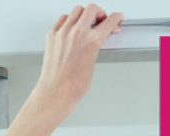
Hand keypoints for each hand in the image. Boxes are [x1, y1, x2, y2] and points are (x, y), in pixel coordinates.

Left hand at [31, 4, 123, 120]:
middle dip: (100, 13)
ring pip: (77, 10)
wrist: (56, 92)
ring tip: (86, 23)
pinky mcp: (52, 35)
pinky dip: (69, 20)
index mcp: (92, 41)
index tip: (117, 17)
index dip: (116, 18)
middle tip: (101, 20)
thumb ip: (96, 46)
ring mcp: (63, 32)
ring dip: (84, 14)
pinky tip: (72, 27)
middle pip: (92, 9)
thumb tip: (99, 38)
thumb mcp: (93, 62)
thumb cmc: (73, 85)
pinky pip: (63, 18)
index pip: (109, 21)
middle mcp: (77, 33)